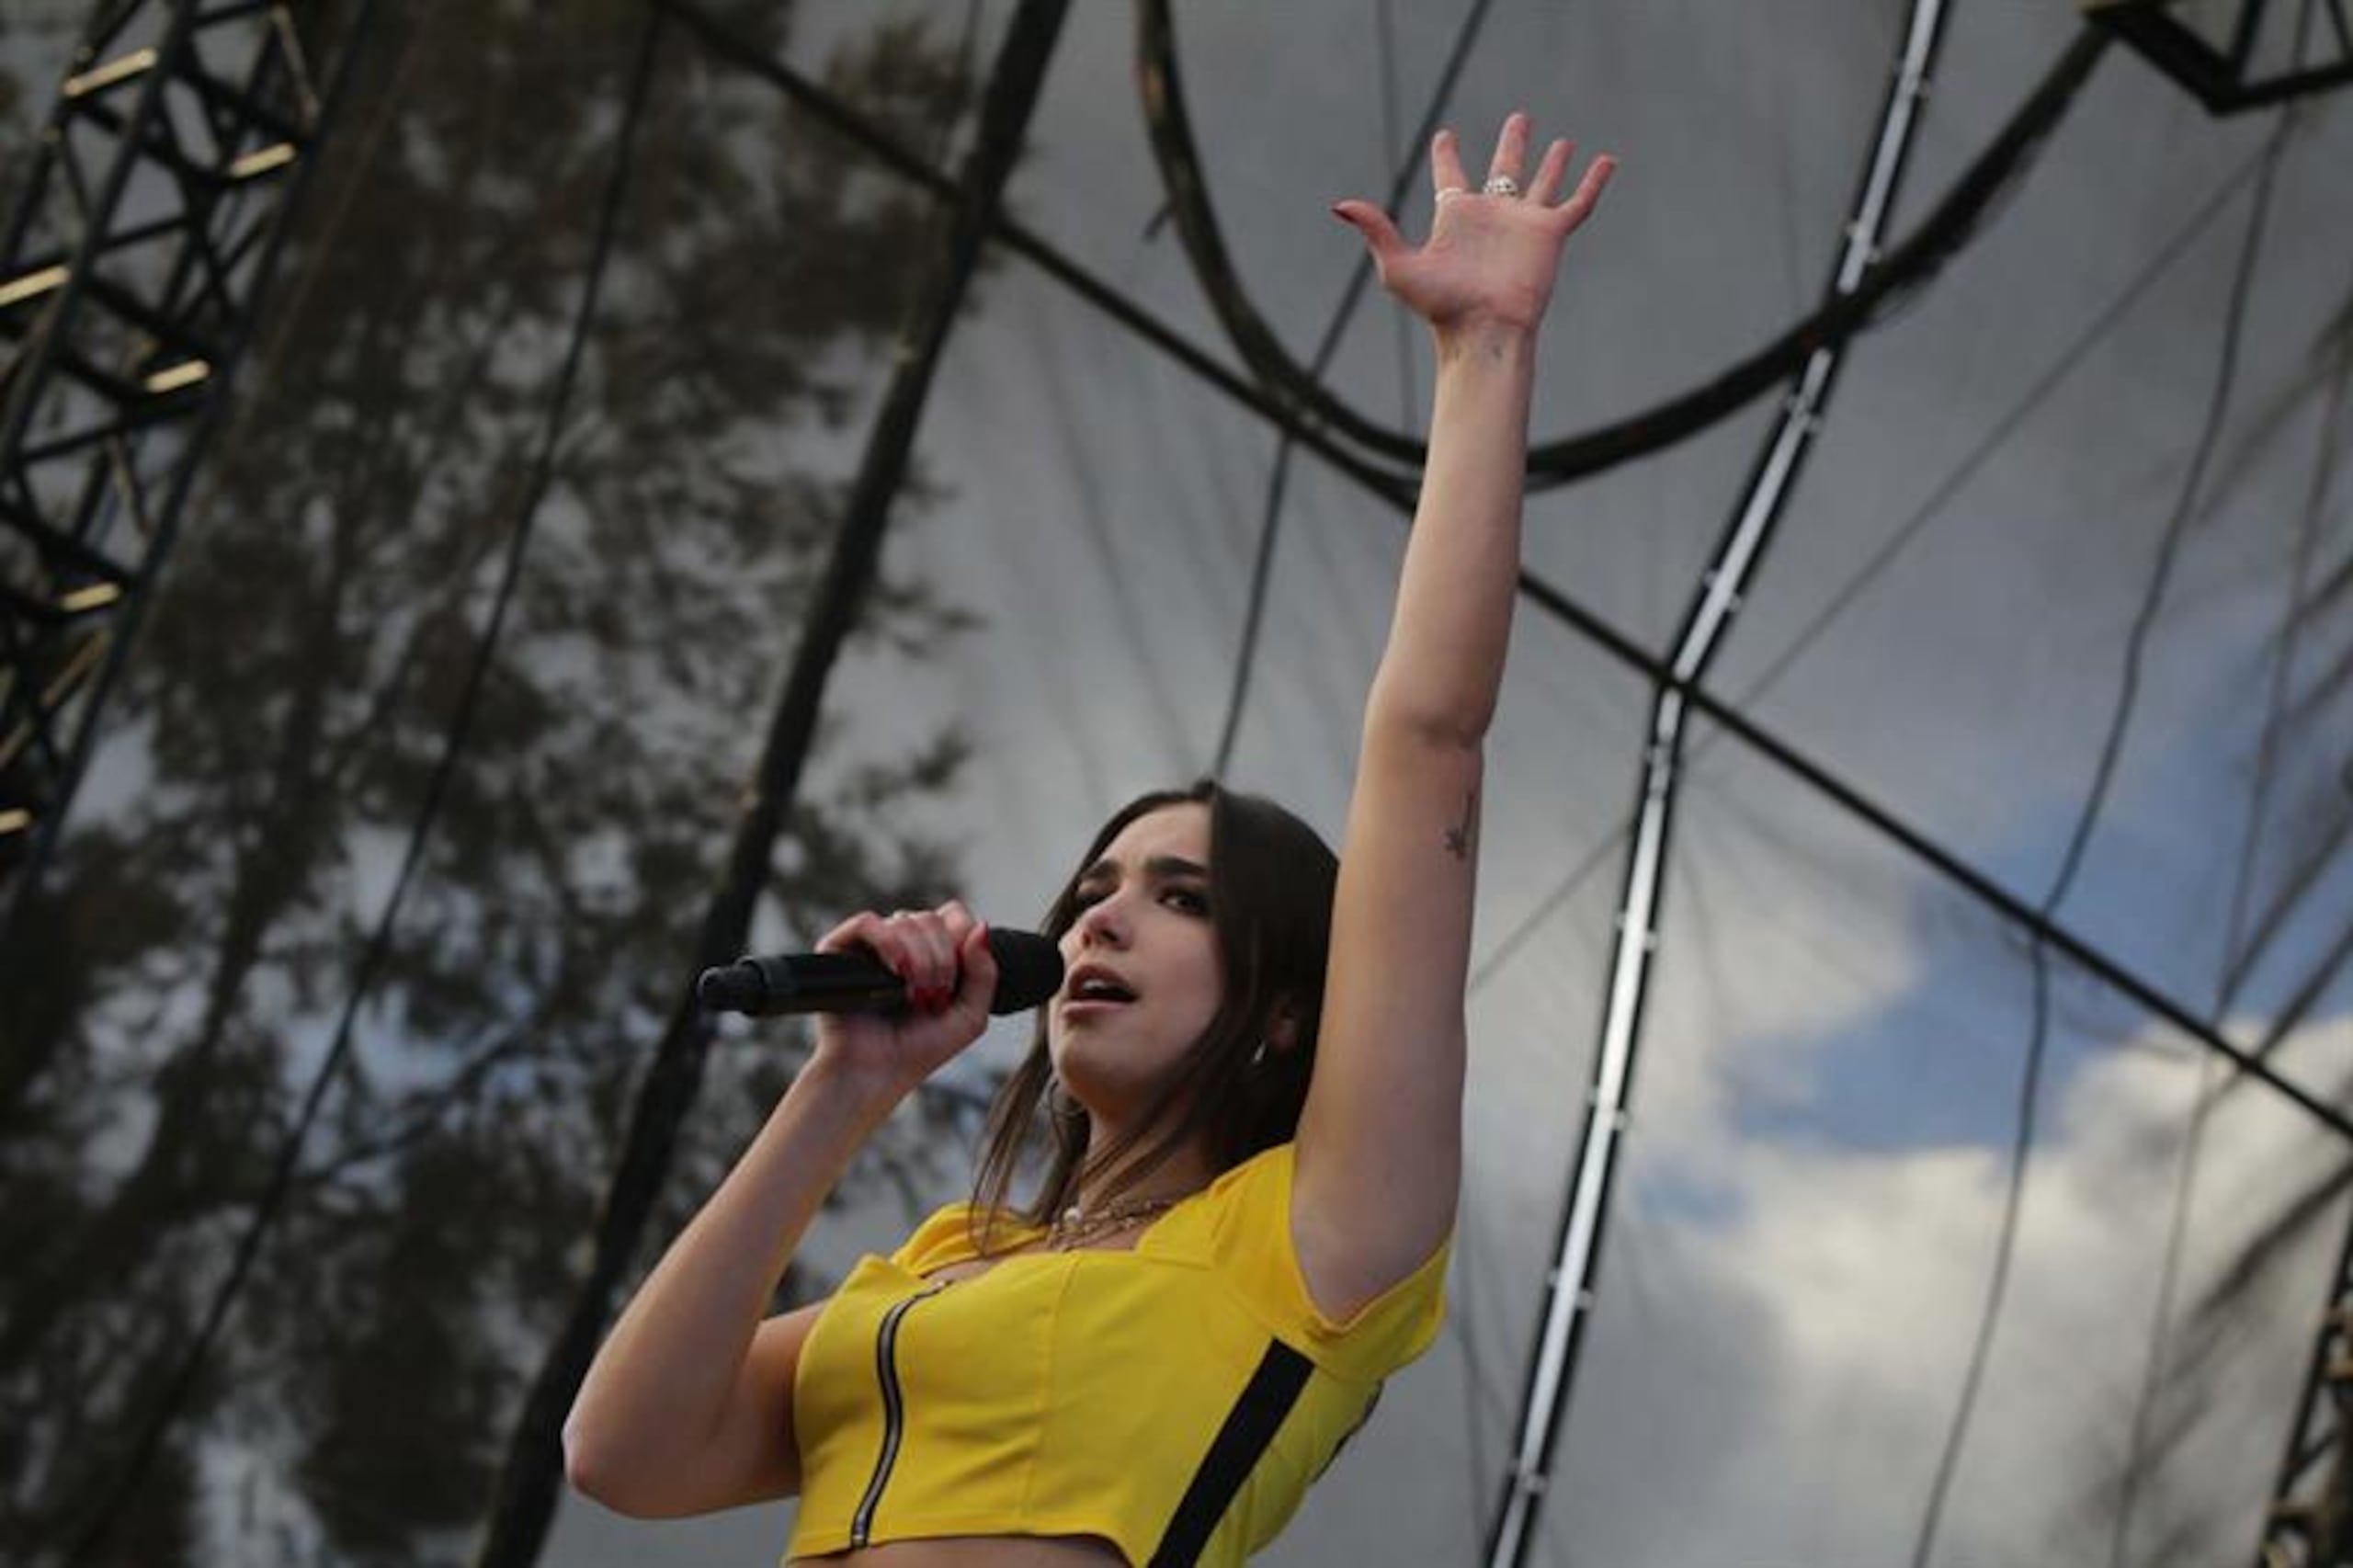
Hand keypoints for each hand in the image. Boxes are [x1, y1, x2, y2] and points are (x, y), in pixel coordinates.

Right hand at [806, 900, 997, 1096]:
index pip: (952, 916)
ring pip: (904, 920)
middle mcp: (900, 946)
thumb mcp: (969, 1017)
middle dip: (942, 959)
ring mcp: (870, 947)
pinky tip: (895, 970)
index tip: (958, 976)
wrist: (874, 1075)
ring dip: (920, 958)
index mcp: (929, 955)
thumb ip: (985, 973)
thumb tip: (980, 926)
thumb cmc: (917, 1051)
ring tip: (914, 996)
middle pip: (931, 919)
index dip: (961, 937)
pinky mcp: (839, 951)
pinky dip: (887, 941)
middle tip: (935, 996)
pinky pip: (865, 923)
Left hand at [1332, 111, 1613, 341]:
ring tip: (1561, 140)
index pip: (1451, 176)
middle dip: (1512, 144)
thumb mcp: (1398, 265)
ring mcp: (1523, 224)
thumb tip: (1339, 205)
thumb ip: (1376, 230)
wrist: (1482, 329)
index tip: (1445, 135)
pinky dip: (1594, 182)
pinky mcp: (1551, 235)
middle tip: (1519, 118)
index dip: (1447, 154)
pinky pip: (1578, 203)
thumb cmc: (1440, 305)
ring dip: (1552, 161)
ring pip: (1542, 183)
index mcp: (1457, 217)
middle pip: (1504, 169)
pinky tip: (1607, 160)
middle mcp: (1492, 216)